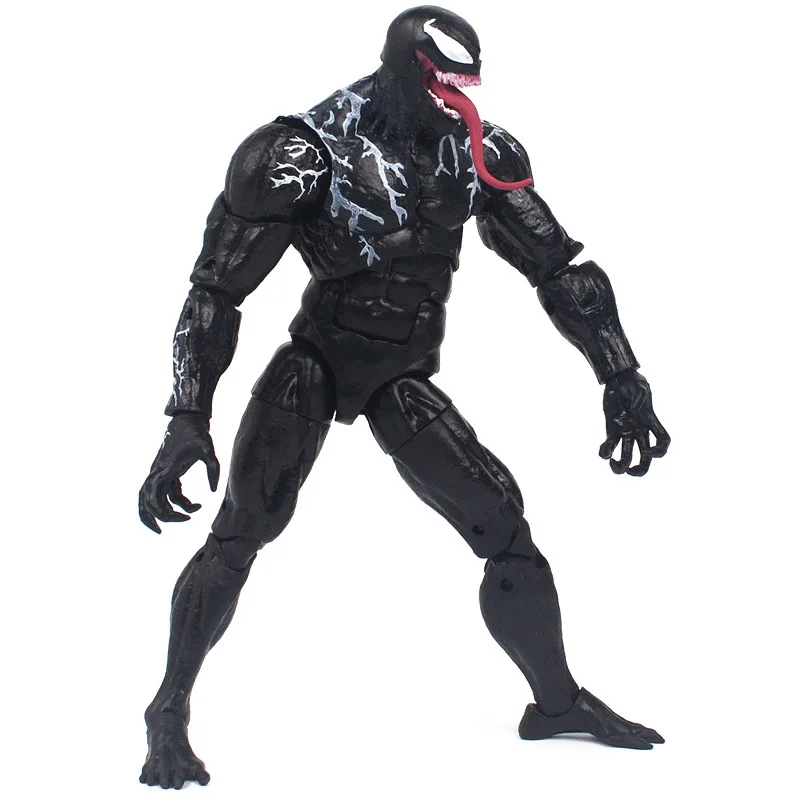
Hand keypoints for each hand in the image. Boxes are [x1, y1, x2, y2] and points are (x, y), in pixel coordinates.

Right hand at [138, 413, 220, 532]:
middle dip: (157, 518)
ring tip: (165, 528)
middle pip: (146, 502)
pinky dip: (173, 503)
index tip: (187, 517)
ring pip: (147, 499)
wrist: (187, 419)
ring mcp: (159, 472)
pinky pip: (163, 493)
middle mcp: (157, 473)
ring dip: (154, 514)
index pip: (155, 498)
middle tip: (177, 525)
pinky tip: (192, 507)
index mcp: (165, 470)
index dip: (165, 514)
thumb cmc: (197, 433)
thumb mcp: (208, 450)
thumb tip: (213, 491)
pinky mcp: (165, 472)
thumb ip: (213, 469)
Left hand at [599, 370, 669, 476]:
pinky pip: (609, 446)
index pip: (663, 441)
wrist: (616, 378)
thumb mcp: (639, 384)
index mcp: (651, 422)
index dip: (659, 451)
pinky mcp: (611, 430)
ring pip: (627, 457)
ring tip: (612, 461)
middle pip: (646, 459)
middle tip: (630, 470)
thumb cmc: (631, 381)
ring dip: (620, 466)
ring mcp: (626, 432)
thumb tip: (636, 410)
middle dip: (640, 470)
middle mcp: (640, 431)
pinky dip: (605, 452)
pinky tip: (603, 451)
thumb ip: (641, 395)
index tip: (648, 450)